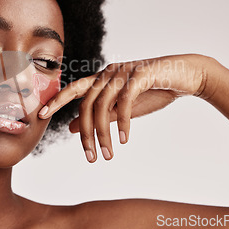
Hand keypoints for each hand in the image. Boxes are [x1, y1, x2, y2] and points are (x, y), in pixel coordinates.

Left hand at [38, 54, 208, 161]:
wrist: (187, 76)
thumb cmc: (155, 91)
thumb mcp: (123, 108)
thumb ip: (100, 116)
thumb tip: (72, 128)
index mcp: (102, 78)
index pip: (74, 89)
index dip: (56, 101)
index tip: (41, 116)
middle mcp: (109, 72)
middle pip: (86, 103)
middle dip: (86, 133)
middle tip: (90, 157)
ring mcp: (124, 71)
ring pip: (103, 105)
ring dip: (103, 133)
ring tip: (107, 154)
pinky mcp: (140, 74)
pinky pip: (125, 101)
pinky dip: (123, 122)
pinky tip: (124, 139)